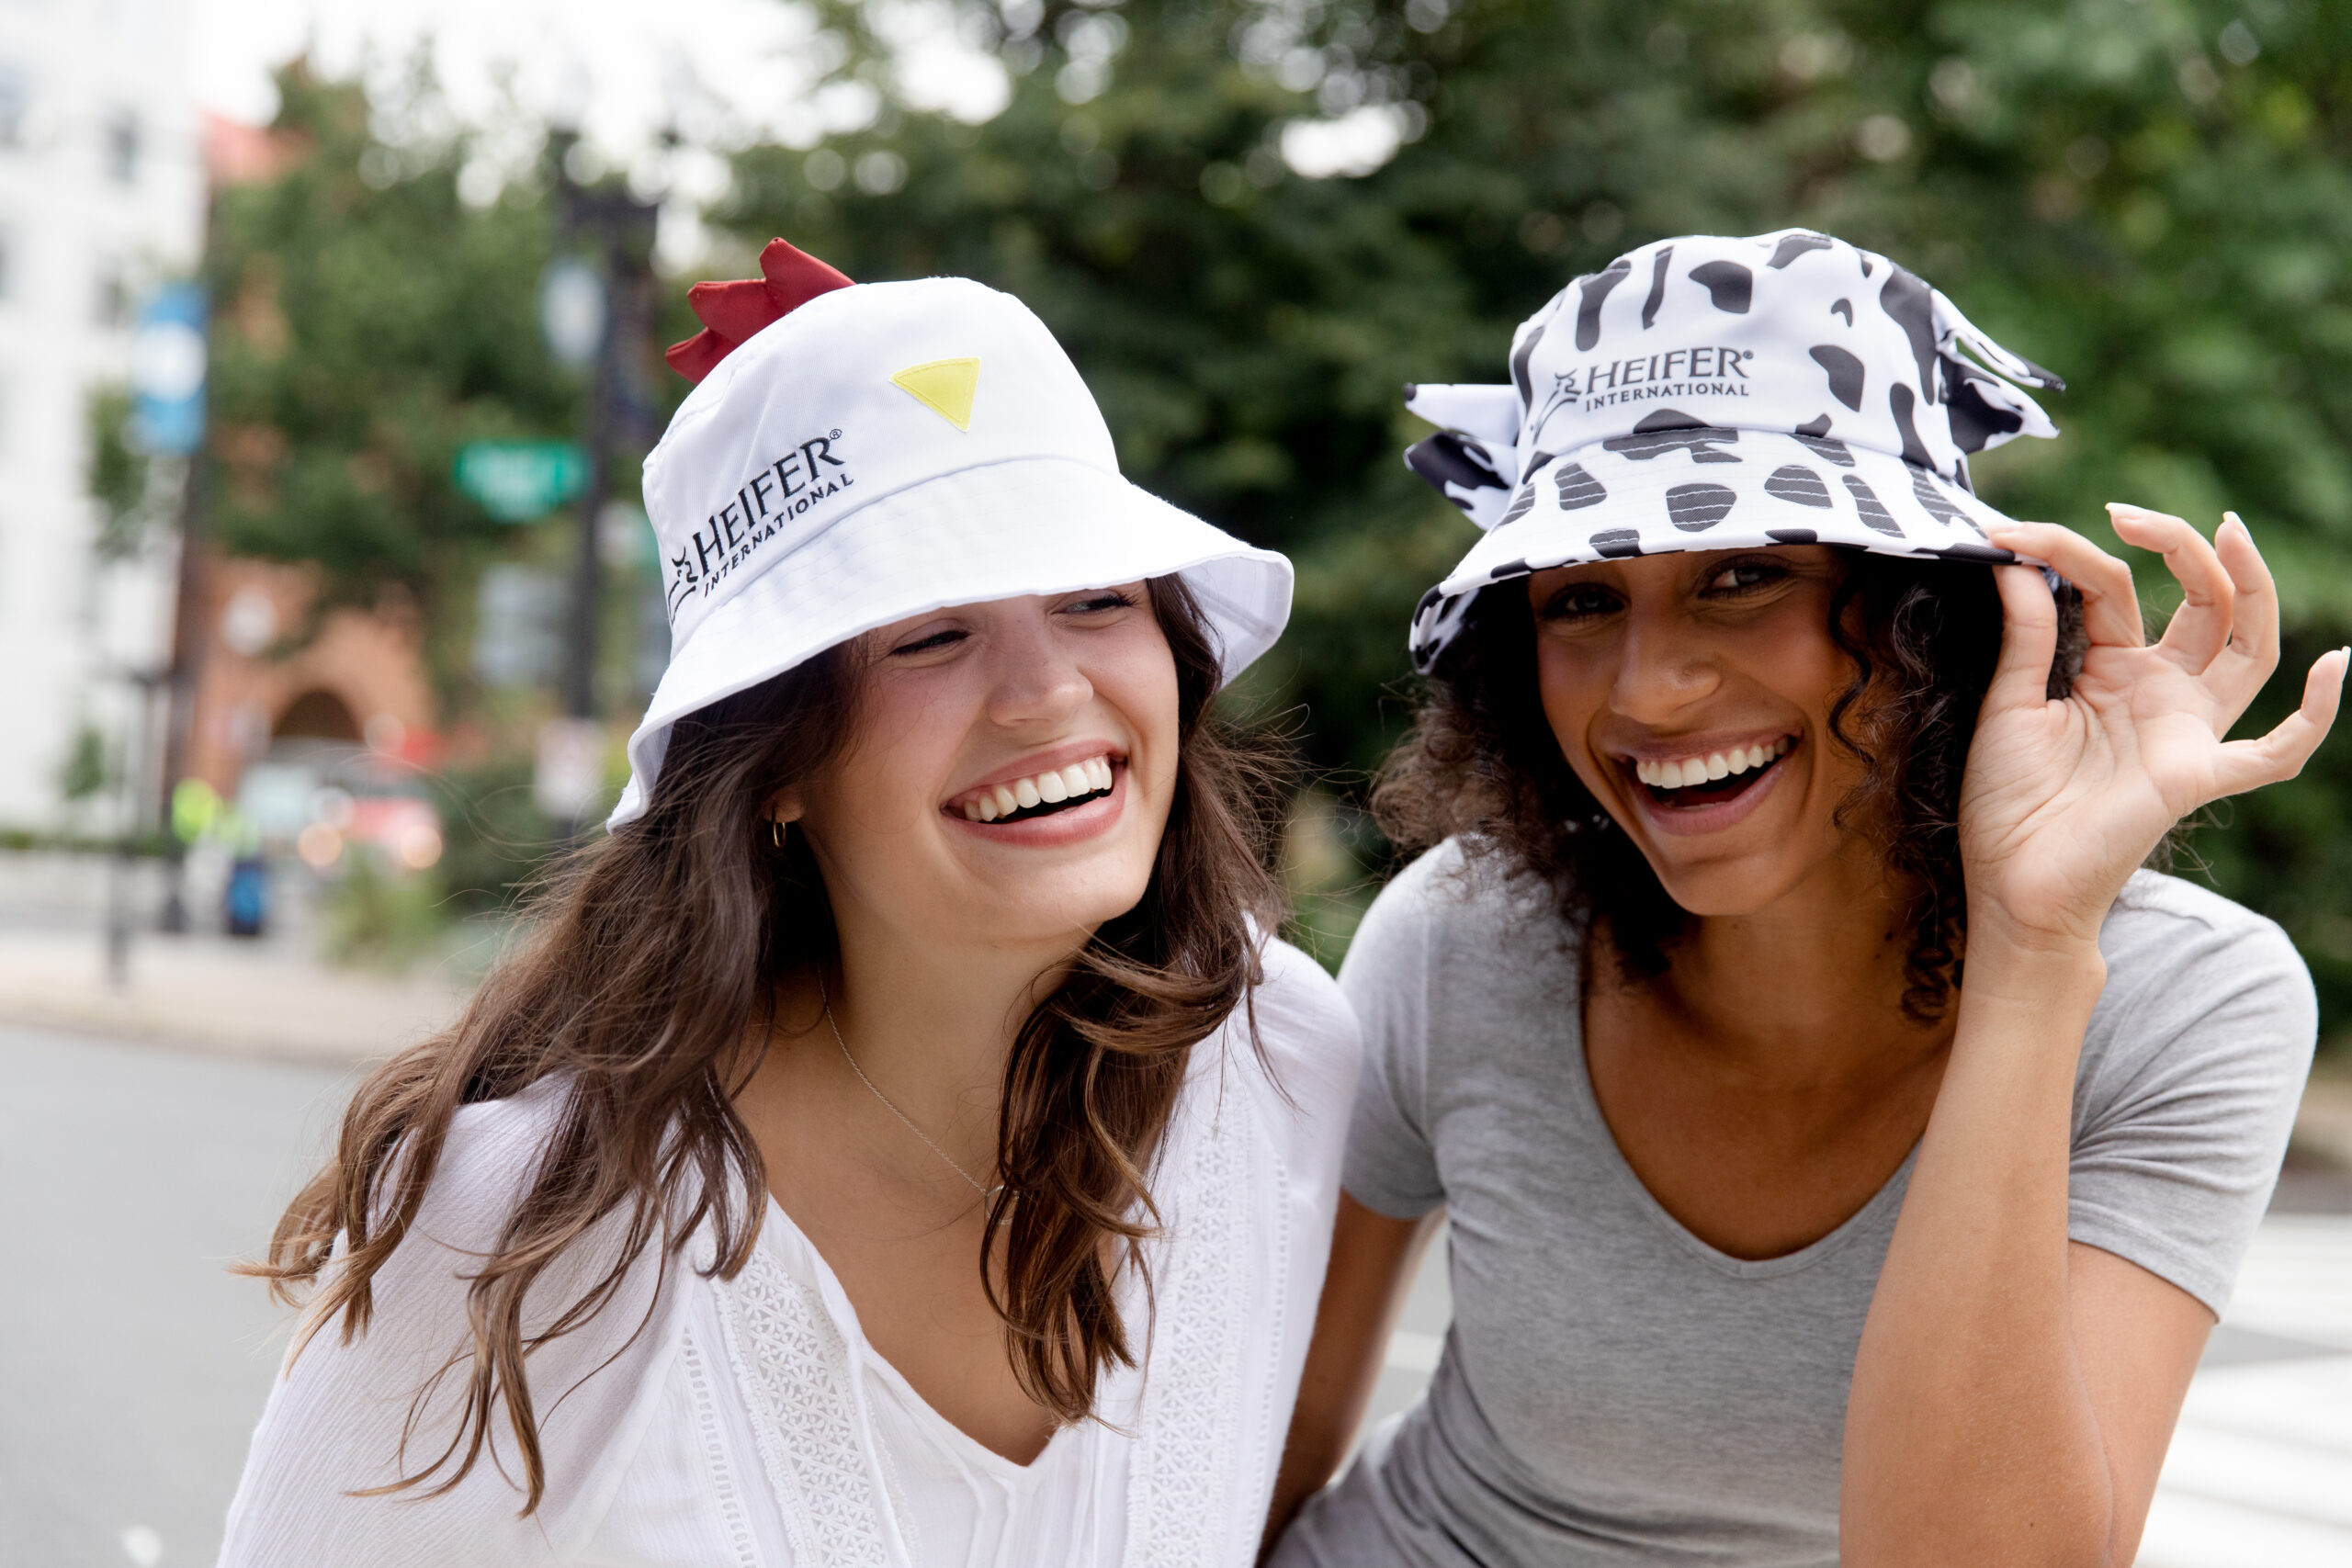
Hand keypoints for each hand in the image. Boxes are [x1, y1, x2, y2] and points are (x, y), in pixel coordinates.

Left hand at [1959, 506, 2345, 950]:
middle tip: (2128, 512)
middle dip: (2177, 544)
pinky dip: (2314, 715)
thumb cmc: (2007, 803)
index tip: (2011, 530)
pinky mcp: (2195, 776)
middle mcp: (2159, 691)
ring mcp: (2184, 729)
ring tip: (2225, 529)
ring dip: (2247, 584)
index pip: (2111, 588)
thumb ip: (2025, 637)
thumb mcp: (2007, 705)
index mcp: (2112, 671)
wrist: (2010, 885)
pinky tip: (2335, 665)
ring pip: (2245, 645)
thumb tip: (2017, 561)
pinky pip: (2277, 752)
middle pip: (2201, 599)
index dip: (2066, 551)